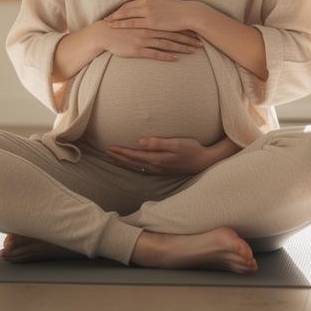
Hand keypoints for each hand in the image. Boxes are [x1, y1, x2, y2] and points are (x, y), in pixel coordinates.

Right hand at [96, 20, 202, 61]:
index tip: (197, 33)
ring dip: (181, 48)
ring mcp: (144, 40)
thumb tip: (162, 22)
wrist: (105, 33)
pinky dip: (166, 56)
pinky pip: (154, 53)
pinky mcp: (138, 49)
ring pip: (166, 44)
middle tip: (200, 44)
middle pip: (172, 34)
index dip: (185, 30)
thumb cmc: (120, 27)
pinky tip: (175, 58)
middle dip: (188, 40)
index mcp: (149, 21)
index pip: (171, 26)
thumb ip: (148, 20)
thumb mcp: (136, 20)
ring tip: (193, 51)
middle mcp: (149, 30)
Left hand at [105, 0, 200, 33]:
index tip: (114, 12)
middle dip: (115, 13)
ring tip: (107, 23)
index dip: (121, 8)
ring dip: (116, 19)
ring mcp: (148, 12)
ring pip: (126, 14)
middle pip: (126, 8)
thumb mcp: (163, 3)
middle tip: (106, 18)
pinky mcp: (151, 21)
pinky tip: (115, 27)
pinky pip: (132, 23)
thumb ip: (153, 5)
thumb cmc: (178, 10)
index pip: (130, 3)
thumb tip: (147, 8)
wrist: (188, 13)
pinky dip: (122, 24)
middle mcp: (146, 3)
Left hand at [105, 136, 236, 175]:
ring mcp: (160, 169)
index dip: (121, 152)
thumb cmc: (192, 149)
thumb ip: (158, 142)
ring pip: (136, 167)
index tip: (109, 147)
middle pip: (132, 163)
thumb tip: (140, 141)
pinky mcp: (164, 169)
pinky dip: (133, 166)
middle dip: (118, 157)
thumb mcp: (177, 143)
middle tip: (105, 152)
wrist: (205, 161)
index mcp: (157, 159)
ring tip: (114, 158)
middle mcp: (156, 166)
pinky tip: (132, 165)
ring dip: (124, 162)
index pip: (134, 155)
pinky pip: (143, 168)